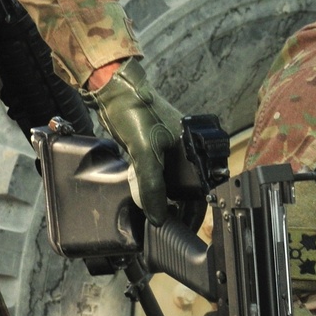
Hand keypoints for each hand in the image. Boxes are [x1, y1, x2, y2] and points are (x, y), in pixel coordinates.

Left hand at [85, 57, 181, 225]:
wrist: (114, 92)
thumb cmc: (135, 112)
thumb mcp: (146, 152)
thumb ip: (152, 186)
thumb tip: (157, 216)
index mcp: (195, 144)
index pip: (202, 184)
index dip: (193, 205)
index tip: (184, 223)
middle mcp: (187, 146)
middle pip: (189, 183)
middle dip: (180, 202)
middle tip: (169, 220)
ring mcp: (171, 146)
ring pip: (173, 179)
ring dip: (165, 195)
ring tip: (159, 211)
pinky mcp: (155, 146)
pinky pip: (159, 172)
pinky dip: (154, 185)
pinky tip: (148, 194)